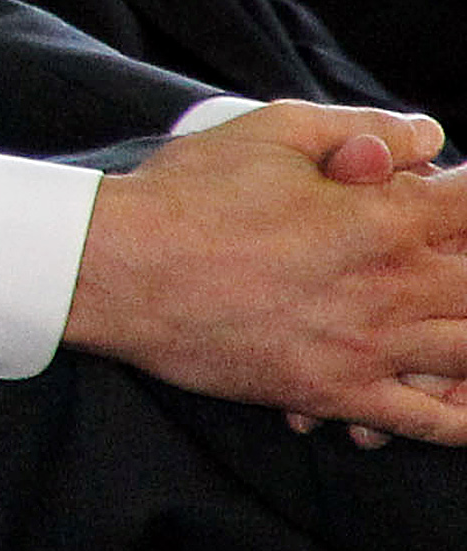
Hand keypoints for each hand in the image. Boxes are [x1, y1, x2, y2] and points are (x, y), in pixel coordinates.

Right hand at [70, 100, 466, 442]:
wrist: (118, 268)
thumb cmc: (187, 193)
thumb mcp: (270, 131)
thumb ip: (360, 127)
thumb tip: (427, 134)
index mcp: (385, 216)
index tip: (462, 198)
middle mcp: (393, 285)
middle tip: (451, 261)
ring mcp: (369, 346)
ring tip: (453, 322)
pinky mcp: (336, 392)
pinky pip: (429, 423)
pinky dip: (460, 416)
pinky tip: (462, 401)